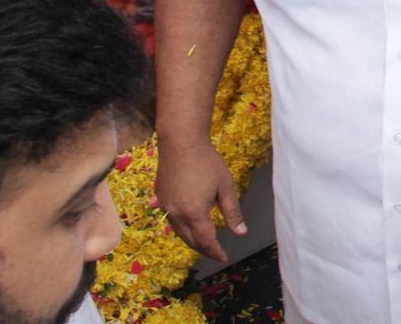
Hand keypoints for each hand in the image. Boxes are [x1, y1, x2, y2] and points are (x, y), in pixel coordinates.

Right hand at [155, 138, 247, 262]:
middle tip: (216, 253)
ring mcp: (165, 206)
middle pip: (190, 240)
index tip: (224, 257)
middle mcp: (176, 214)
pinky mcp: (160, 198)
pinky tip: (189, 225)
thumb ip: (232, 212)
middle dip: (204, 249)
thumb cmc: (207, 162)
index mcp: (194, 213)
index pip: (206, 241)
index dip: (215, 252)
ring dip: (192, 240)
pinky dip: (182, 228)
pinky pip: (171, 220)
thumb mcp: (225, 187)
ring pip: (179, 232)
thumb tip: (240, 233)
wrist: (180, 142)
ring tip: (204, 243)